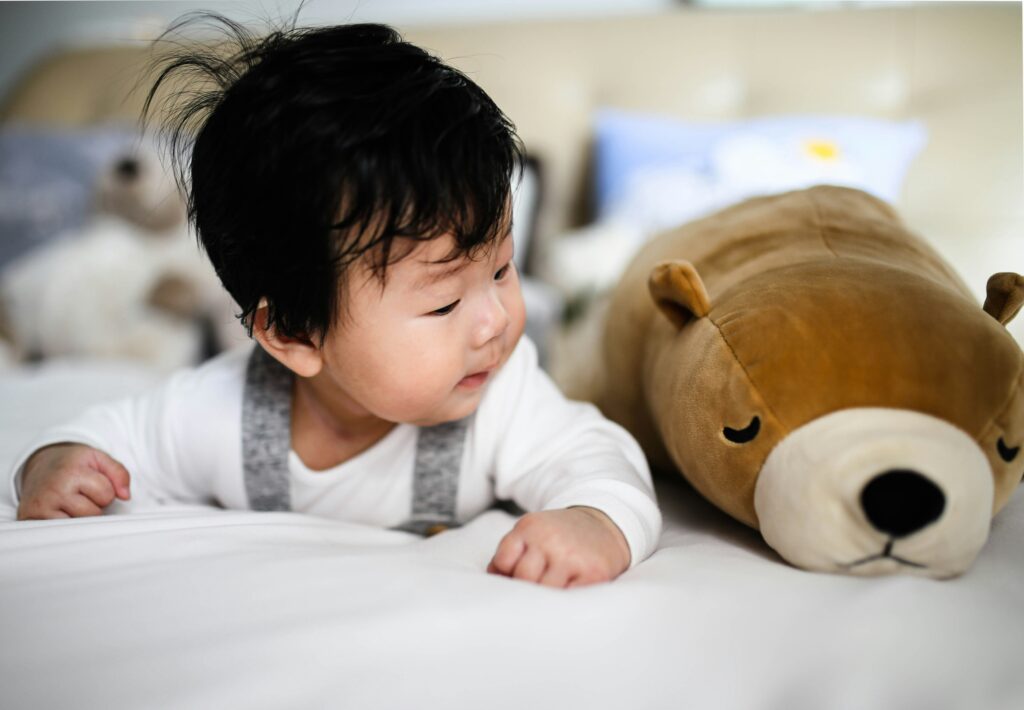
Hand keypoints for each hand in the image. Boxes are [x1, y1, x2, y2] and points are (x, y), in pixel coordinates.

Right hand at [16, 443, 130, 519]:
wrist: (41, 464)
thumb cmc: (72, 464)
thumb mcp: (98, 459)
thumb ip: (119, 473)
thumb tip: (125, 496)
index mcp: (71, 472)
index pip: (106, 495)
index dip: (106, 491)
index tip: (93, 484)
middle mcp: (53, 490)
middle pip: (93, 514)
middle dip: (94, 506)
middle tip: (81, 494)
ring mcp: (40, 507)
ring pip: (79, 527)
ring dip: (81, 517)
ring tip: (72, 502)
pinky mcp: (31, 519)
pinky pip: (61, 533)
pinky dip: (67, 526)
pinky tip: (62, 512)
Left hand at [486, 506, 630, 587]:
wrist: (604, 524)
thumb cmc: (561, 535)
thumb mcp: (533, 531)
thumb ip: (511, 551)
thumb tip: (493, 578)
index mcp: (530, 527)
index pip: (503, 561)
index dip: (506, 574)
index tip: (516, 578)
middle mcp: (550, 539)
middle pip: (523, 578)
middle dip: (526, 587)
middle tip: (535, 589)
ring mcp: (571, 557)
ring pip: (544, 591)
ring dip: (545, 597)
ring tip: (552, 592)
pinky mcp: (593, 574)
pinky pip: (568, 598)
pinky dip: (565, 600)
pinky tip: (567, 593)